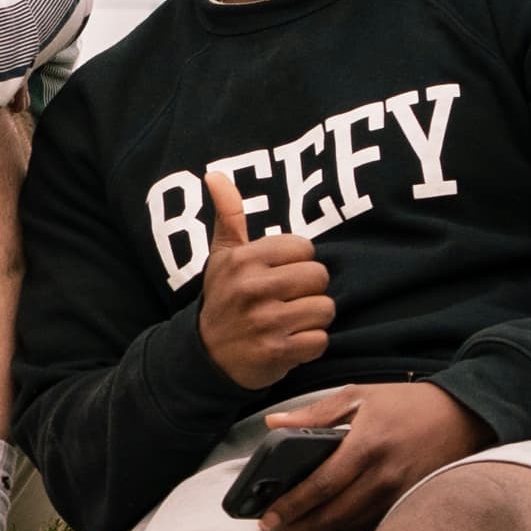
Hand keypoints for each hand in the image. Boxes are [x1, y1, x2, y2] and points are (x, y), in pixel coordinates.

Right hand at [197, 171, 330, 387]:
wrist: (206, 357)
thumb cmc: (224, 299)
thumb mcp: (222, 257)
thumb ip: (228, 215)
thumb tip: (215, 173)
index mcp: (243, 260)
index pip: (304, 248)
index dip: (297, 264)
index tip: (278, 277)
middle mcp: (252, 288)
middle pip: (319, 277)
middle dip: (309, 291)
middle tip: (287, 301)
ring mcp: (265, 322)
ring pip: (325, 309)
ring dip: (312, 320)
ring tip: (289, 322)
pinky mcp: (277, 352)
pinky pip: (320, 341)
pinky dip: (309, 346)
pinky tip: (289, 343)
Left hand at [248, 382, 491, 530]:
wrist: (464, 415)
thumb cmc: (407, 404)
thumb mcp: (358, 396)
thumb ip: (314, 414)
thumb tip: (273, 425)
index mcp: (367, 445)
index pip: (321, 485)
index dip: (291, 505)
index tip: (268, 517)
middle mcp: (385, 475)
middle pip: (333, 514)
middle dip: (299, 526)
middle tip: (274, 529)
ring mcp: (401, 493)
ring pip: (352, 525)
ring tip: (294, 529)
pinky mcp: (411, 503)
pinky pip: (372, 526)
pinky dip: (346, 530)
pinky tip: (328, 526)